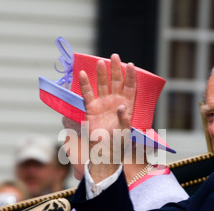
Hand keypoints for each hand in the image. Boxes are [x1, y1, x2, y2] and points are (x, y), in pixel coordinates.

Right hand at [79, 54, 136, 181]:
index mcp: (127, 105)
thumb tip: (122, 106)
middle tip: (114, 56)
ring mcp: (103, 103)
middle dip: (116, 69)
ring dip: (102, 73)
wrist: (104, 151)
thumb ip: (124, 119)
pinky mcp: (91, 108)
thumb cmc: (118, 142)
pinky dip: (85, 84)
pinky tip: (83, 73)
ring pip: (102, 84)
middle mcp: (115, 101)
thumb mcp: (125, 131)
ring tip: (101, 62)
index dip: (130, 76)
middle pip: (116, 82)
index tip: (130, 65)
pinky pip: (87, 94)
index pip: (130, 87)